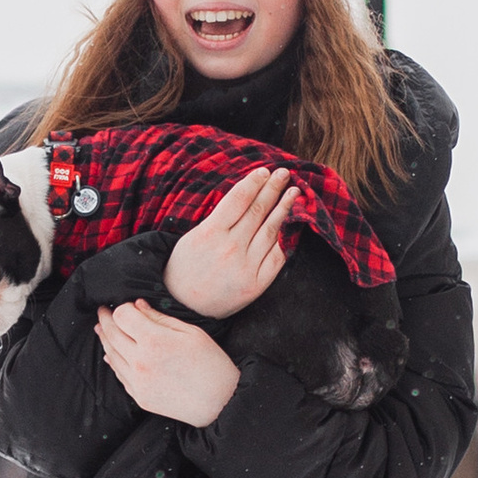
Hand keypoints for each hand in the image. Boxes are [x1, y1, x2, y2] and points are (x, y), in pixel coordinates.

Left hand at [96, 301, 241, 427]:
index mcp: (154, 341)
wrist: (220, 403)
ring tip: (101, 328)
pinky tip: (110, 353)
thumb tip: (138, 306)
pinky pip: (119, 374)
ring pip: (111, 354)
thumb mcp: (191, 332)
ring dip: (105, 338)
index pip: (123, 316)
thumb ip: (160, 318)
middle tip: (102, 311)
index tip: (126, 306)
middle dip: (106, 319)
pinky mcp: (139, 396)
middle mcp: (140, 361)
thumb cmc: (212, 364)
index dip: (122, 308)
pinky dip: (112, 360)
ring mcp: (137, 381)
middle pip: (112, 333)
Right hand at [162, 169, 296, 319]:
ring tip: (294, 193)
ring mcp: (246, 267)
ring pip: (271, 231)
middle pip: (258, 211)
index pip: (238, 199)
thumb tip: (247, 197)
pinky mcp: (257, 284)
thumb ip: (219, 220)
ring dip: (284, 208)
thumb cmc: (185, 268)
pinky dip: (285, 239)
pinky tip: (291, 224)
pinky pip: (277, 256)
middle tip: (284, 173)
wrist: (183, 307)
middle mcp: (230, 248)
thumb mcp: (192, 237)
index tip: (264, 171)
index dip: (253, 182)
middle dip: (273, 189)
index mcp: (210, 233)